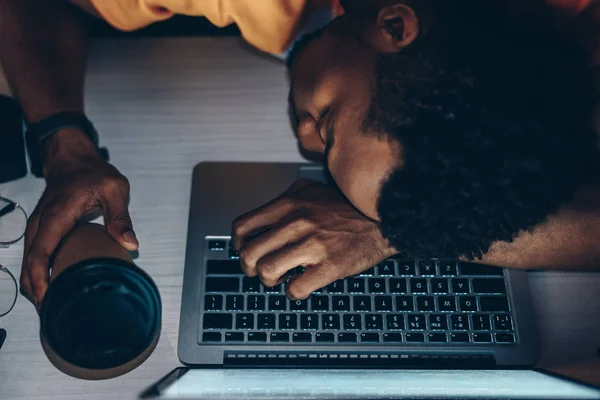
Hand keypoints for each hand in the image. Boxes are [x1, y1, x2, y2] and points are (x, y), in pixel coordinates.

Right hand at [20, 129, 137, 307]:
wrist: (72, 159)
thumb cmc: (92, 172)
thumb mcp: (115, 189)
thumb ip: (121, 217)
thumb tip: (130, 243)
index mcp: (56, 216)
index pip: (40, 255)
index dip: (41, 280)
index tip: (47, 300)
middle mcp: (41, 224)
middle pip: (29, 265)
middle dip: (36, 291)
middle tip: (53, 313)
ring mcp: (38, 227)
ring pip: (28, 263)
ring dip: (35, 285)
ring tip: (52, 307)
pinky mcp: (41, 230)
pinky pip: (34, 257)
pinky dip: (37, 274)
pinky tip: (50, 288)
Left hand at [231, 180, 396, 299]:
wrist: (383, 221)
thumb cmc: (347, 209)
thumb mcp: (312, 191)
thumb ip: (285, 200)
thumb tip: (263, 218)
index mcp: (288, 204)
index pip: (242, 227)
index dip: (238, 244)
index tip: (246, 250)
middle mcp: (296, 223)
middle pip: (248, 254)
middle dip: (249, 268)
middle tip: (261, 269)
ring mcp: (311, 245)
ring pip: (266, 272)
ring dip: (270, 281)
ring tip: (282, 277)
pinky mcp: (328, 267)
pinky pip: (295, 289)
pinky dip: (294, 291)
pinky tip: (302, 284)